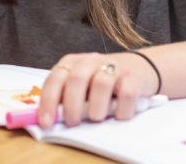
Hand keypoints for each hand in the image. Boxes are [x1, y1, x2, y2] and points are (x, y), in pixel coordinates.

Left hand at [37, 51, 157, 127]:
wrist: (139, 67)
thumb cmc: (101, 82)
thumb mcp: (80, 86)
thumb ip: (65, 98)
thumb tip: (49, 121)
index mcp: (72, 63)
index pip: (54, 80)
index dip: (48, 102)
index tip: (46, 123)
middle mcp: (90, 61)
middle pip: (76, 79)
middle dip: (71, 106)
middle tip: (72, 123)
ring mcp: (114, 67)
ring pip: (101, 84)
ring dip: (96, 107)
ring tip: (96, 118)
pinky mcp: (134, 77)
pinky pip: (127, 94)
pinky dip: (121, 109)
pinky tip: (119, 115)